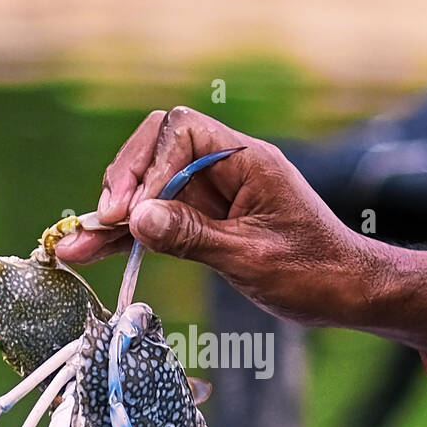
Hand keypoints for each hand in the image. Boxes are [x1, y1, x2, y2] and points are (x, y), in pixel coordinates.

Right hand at [56, 105, 371, 328]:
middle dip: (124, 183)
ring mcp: (213, 194)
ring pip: (150, 189)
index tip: (132, 211)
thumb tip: (138, 218)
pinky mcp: (206, 222)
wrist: (350, 294)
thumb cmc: (316, 273)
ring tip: (76, 246)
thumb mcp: (251, 258)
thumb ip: (192, 236)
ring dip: (115, 216)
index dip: (147, 166)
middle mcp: (226, 168)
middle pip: (156, 150)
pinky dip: (130, 237)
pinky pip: (160, 221)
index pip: (179, 132)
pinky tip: (93, 252)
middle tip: (104, 222)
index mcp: (245, 159)